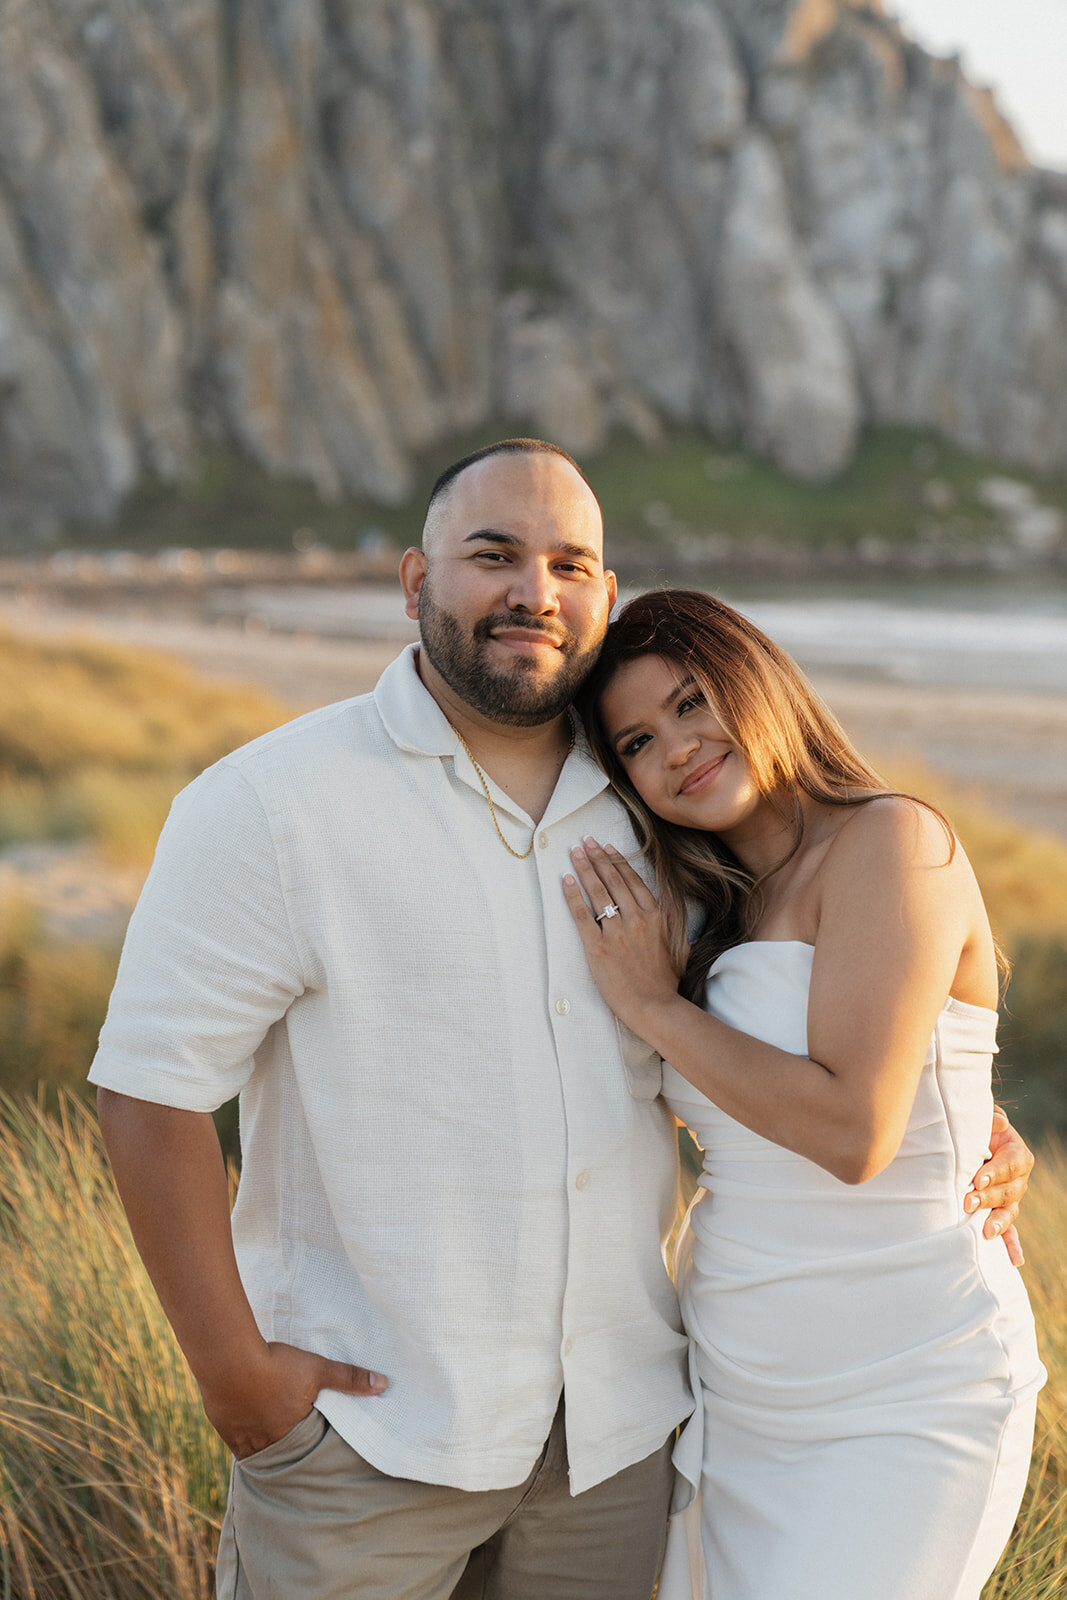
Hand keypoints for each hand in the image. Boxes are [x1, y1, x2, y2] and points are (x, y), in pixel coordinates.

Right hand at [201, 1340, 386, 1458]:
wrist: (231, 1362)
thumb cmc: (276, 1366)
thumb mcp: (318, 1368)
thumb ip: (349, 1378)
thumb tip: (384, 1385)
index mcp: (292, 1432)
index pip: (304, 1451)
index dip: (308, 1451)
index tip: (312, 1455)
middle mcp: (267, 1442)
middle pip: (280, 1454)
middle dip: (286, 1452)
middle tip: (291, 1452)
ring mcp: (243, 1437)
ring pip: (256, 1451)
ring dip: (264, 1446)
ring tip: (270, 1445)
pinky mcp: (223, 1427)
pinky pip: (235, 1442)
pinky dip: (241, 1439)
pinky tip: (244, 1432)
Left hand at [563, 837, 679, 1036]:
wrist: (653, 1006)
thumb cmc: (665, 981)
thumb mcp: (678, 945)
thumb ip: (672, 920)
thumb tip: (669, 901)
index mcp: (655, 916)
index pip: (632, 880)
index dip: (617, 861)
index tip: (606, 847)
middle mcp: (636, 918)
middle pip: (612, 880)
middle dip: (597, 857)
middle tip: (585, 841)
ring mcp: (616, 932)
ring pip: (597, 891)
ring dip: (584, 868)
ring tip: (574, 852)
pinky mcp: (598, 947)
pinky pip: (581, 915)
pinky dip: (572, 895)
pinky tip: (565, 880)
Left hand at [963, 1108, 1033, 1265]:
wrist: (969, 1143)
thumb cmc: (974, 1129)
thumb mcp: (981, 1120)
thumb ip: (990, 1119)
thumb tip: (998, 1122)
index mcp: (1017, 1154)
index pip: (1010, 1164)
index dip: (996, 1172)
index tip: (978, 1179)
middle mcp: (1019, 1179)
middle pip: (1009, 1191)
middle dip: (988, 1198)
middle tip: (968, 1202)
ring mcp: (1011, 1198)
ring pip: (1009, 1212)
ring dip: (998, 1222)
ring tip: (986, 1231)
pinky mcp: (1001, 1212)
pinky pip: (1010, 1231)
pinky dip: (1012, 1246)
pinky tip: (1015, 1261)